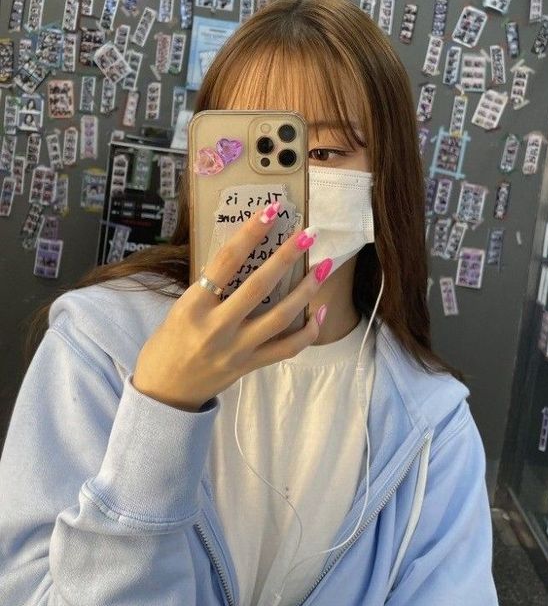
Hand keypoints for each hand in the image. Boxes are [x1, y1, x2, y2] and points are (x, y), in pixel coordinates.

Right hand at [131, 201, 329, 410]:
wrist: (164, 393)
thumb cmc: (168, 343)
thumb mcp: (180, 308)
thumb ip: (210, 287)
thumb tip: (244, 254)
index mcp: (193, 307)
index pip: (225, 261)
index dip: (249, 234)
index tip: (270, 212)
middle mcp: (216, 327)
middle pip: (259, 286)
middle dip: (287, 256)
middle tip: (309, 233)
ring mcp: (236, 349)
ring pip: (280, 316)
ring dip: (307, 289)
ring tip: (324, 266)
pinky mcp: (250, 366)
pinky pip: (287, 348)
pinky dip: (307, 331)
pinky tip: (319, 311)